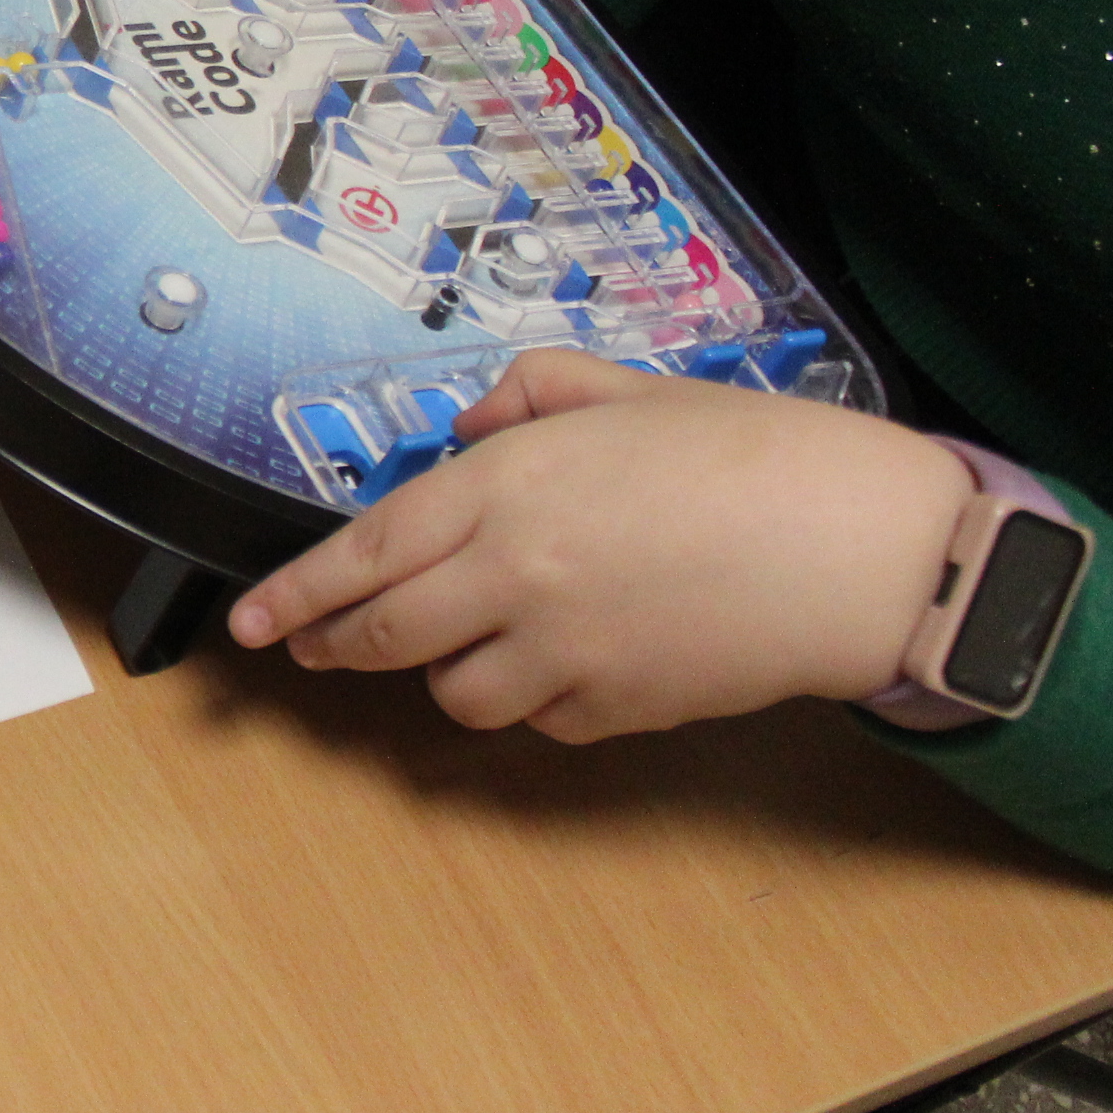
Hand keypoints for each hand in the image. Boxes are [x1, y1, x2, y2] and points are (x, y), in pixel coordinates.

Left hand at [227, 349, 970, 740]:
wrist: (864, 548)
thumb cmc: (757, 457)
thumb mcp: (628, 392)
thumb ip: (526, 399)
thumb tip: (460, 432)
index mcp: (506, 487)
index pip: (362, 553)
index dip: (294, 594)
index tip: (248, 623)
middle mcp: (513, 576)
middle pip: (382, 637)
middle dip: (335, 645)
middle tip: (312, 647)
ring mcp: (559, 653)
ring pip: (452, 695)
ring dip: (444, 673)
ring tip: (472, 641)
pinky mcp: (611, 711)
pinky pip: (537, 720)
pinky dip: (532, 699)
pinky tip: (566, 661)